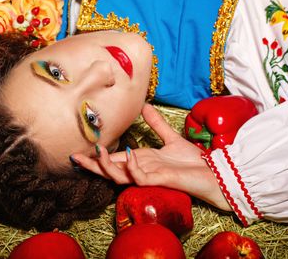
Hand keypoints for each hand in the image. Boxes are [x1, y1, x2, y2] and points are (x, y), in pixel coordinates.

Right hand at [71, 103, 231, 210]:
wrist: (212, 173)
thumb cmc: (193, 162)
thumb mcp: (171, 138)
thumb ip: (156, 124)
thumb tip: (144, 106)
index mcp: (142, 161)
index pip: (114, 160)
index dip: (98, 156)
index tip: (81, 150)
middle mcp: (141, 170)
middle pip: (110, 171)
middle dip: (92, 165)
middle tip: (75, 157)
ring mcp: (149, 177)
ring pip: (119, 177)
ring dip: (106, 165)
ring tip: (98, 151)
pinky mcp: (159, 181)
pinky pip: (139, 177)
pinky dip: (131, 167)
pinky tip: (129, 153)